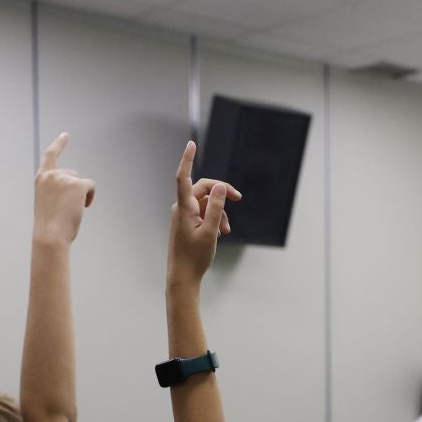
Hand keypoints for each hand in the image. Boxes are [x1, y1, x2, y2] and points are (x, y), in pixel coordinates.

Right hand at [33, 133, 95, 247]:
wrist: (50, 235)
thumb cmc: (49, 225)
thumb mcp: (48, 201)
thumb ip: (58, 188)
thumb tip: (80, 183)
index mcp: (41, 179)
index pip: (51, 155)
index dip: (59, 144)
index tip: (65, 135)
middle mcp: (52, 174)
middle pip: (73, 174)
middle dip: (75, 189)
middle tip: (66, 208)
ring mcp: (64, 178)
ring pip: (82, 183)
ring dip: (81, 196)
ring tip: (70, 211)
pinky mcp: (77, 184)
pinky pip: (90, 186)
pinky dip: (89, 197)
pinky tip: (82, 207)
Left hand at [168, 141, 240, 283]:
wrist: (183, 277)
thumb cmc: (195, 257)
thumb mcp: (210, 231)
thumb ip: (216, 207)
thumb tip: (219, 186)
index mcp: (184, 208)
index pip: (184, 177)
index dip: (188, 159)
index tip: (192, 144)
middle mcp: (182, 208)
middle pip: (204, 188)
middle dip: (221, 193)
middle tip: (239, 198)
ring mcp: (184, 215)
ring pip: (207, 203)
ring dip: (220, 212)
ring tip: (227, 231)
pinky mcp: (188, 223)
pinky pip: (204, 213)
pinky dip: (215, 219)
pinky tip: (222, 233)